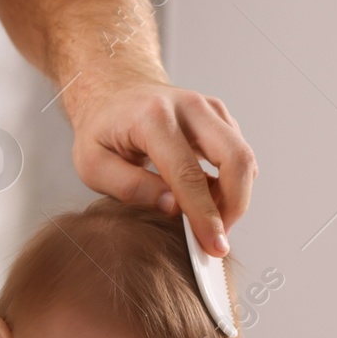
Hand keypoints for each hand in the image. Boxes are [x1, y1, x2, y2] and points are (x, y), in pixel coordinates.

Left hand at [67, 75, 255, 256]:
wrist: (113, 92)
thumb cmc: (101, 130)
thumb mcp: (92, 165)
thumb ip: (130, 188)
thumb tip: (173, 208)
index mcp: (153, 117)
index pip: (188, 173)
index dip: (204, 214)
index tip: (214, 245)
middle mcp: (189, 106)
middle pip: (235, 158)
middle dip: (235, 205)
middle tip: (218, 236)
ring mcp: (209, 108)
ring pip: (244, 158)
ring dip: (233, 197)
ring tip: (203, 217)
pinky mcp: (220, 117)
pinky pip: (239, 156)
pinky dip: (231, 184)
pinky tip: (205, 197)